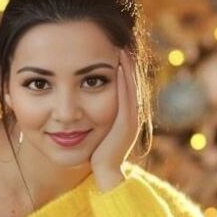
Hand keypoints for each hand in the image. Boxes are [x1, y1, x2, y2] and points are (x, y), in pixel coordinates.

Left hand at [89, 49, 140, 175]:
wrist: (105, 174)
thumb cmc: (98, 154)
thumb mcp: (98, 130)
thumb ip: (96, 116)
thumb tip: (84, 107)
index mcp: (126, 116)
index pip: (127, 87)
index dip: (124, 69)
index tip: (117, 51)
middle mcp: (132, 115)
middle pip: (132, 83)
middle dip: (128, 63)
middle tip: (122, 42)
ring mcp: (131, 119)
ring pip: (132, 87)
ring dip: (128, 67)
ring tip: (121, 48)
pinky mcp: (126, 123)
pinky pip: (127, 97)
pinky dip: (124, 80)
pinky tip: (120, 66)